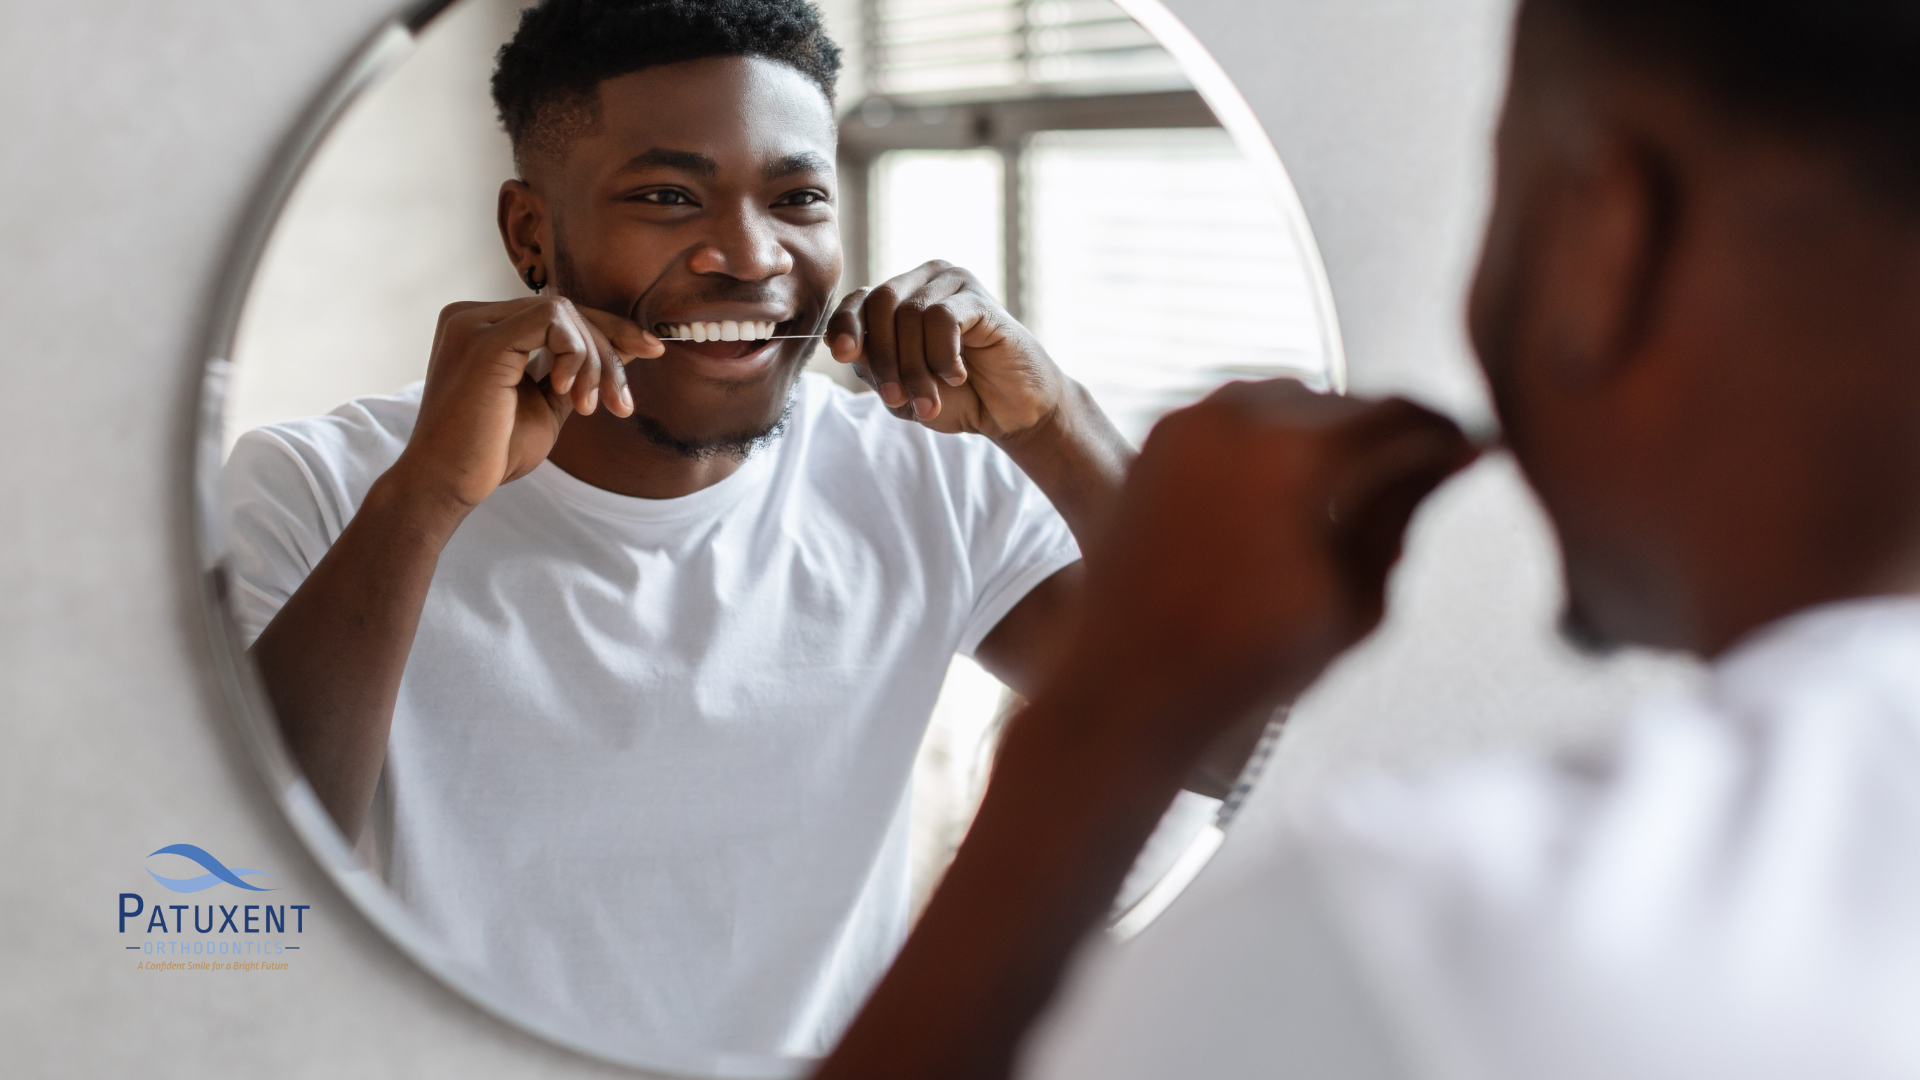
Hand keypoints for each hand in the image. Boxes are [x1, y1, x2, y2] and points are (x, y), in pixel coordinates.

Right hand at [391, 297, 661, 511]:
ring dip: (595, 359)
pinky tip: (569, 392)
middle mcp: (474, 316)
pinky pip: (550, 320)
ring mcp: (474, 323)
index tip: (651, 352)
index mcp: (486, 327)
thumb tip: (626, 347)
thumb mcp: (549, 405)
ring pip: (565, 312)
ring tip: (592, 407)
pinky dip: (574, 353)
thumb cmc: (493, 452)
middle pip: (567, 310)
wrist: (450, 486)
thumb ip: (578, 371)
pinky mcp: (483, 340)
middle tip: (622, 403)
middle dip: (609, 352)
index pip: (559, 315)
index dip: (611, 330)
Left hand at [827, 261, 1066, 439]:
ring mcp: (953, 284)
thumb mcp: (901, 387)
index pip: (859, 300)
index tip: (842, 355)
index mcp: (898, 299)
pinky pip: (942, 319)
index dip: (845, 325)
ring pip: (911, 315)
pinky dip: (942, 356)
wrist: (1008, 413)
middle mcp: (923, 282)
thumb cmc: (956, 398)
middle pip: (881, 305)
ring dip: (914, 368)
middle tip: (895, 398)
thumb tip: (843, 346)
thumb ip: (872, 364)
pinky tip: (956, 377)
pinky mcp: (979, 298)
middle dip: (884, 358)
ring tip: (929, 401)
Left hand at [1056, 380, 1477, 754]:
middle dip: (1386, 433)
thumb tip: (1448, 460)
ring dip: (1328, 431)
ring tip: (1354, 486)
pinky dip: (1272, 439)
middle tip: (1421, 472)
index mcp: (1297, 456)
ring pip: (1288, 401)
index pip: (1399, 415)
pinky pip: (1236, 417)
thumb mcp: (1356, 599)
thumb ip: (1403, 515)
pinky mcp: (1157, 441)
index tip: (1468, 454)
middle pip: (1344, 402)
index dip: (1443, 434)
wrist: (1128, 683)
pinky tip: (1289, 489)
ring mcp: (1189, 424)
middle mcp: (1238, 419)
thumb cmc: (1247, 660)